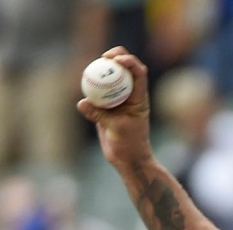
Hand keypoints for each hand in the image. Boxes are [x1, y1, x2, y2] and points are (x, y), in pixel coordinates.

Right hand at [76, 47, 153, 168]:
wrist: (127, 158)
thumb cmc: (129, 144)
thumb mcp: (116, 129)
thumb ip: (99, 115)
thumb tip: (82, 102)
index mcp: (139, 98)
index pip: (139, 74)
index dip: (130, 61)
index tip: (117, 59)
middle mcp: (130, 95)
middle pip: (126, 69)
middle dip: (117, 57)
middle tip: (104, 56)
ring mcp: (118, 99)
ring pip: (112, 77)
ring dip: (103, 68)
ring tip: (92, 66)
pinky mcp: (106, 106)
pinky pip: (98, 91)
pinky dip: (92, 84)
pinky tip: (83, 81)